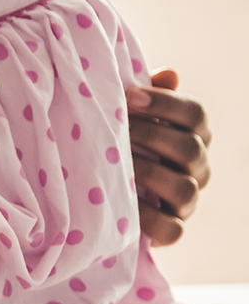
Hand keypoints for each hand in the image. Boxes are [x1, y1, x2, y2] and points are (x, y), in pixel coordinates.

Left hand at [129, 68, 211, 245]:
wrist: (105, 191)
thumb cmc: (121, 139)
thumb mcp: (130, 116)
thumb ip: (145, 96)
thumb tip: (169, 74)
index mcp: (192, 135)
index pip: (196, 115)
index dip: (166, 102)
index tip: (129, 95)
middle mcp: (197, 167)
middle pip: (191, 148)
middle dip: (152, 135)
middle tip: (118, 127)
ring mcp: (188, 200)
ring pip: (183, 188)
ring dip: (147, 172)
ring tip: (117, 162)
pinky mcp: (172, 229)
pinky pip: (171, 228)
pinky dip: (147, 217)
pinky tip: (121, 201)